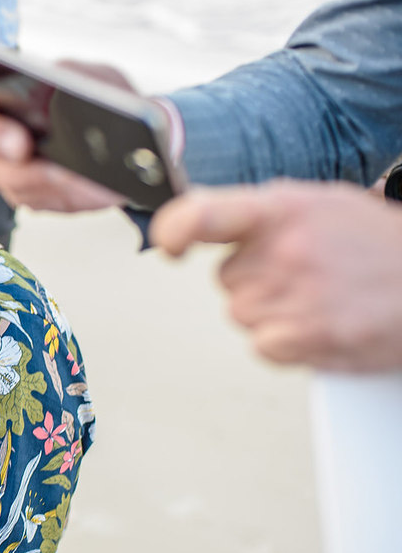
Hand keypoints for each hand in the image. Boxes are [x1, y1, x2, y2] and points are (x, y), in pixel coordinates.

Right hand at [0, 55, 130, 211]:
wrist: (134, 144)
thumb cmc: (107, 102)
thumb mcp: (97, 78)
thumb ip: (73, 78)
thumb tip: (57, 92)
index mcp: (3, 86)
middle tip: (20, 145)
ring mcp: (3, 163)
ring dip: (26, 173)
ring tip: (61, 172)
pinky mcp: (25, 193)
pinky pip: (28, 196)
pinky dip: (54, 191)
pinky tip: (77, 185)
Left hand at [151, 180, 401, 369]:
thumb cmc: (384, 247)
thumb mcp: (324, 206)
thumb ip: (263, 216)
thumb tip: (203, 223)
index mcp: (284, 207)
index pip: (202, 214)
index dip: (175, 230)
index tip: (170, 245)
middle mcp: (285, 248)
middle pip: (228, 278)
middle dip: (259, 280)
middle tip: (309, 275)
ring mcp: (296, 293)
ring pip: (244, 314)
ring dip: (275, 313)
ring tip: (324, 298)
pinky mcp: (307, 336)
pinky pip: (264, 346)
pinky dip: (288, 343)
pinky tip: (324, 323)